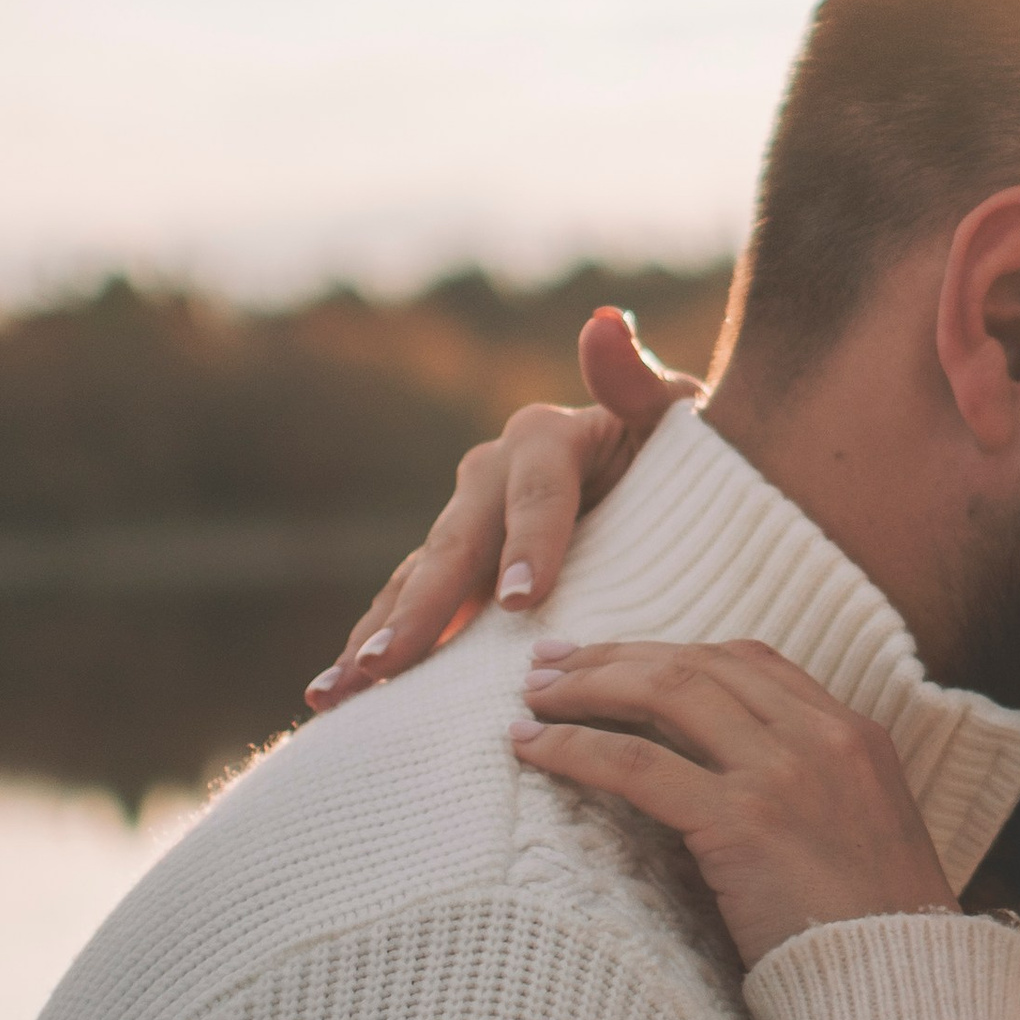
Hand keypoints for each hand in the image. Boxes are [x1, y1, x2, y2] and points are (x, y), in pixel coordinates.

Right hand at [305, 310, 698, 709]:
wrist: (664, 486)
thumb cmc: (683, 456)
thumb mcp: (672, 414)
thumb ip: (636, 379)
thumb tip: (603, 321)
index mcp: (545, 437)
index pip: (537, 491)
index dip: (529, 542)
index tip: (520, 601)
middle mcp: (490, 475)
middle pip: (456, 545)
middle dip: (422, 609)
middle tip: (390, 666)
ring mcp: (464, 523)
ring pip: (414, 582)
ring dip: (374, 638)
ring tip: (336, 693)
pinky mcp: (454, 570)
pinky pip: (408, 609)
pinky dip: (376, 650)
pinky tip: (337, 699)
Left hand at [509, 637, 957, 968]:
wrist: (902, 988)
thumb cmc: (877, 933)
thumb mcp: (862, 835)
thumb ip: (811, 792)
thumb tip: (727, 786)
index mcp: (854, 733)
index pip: (750, 661)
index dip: (672, 651)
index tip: (616, 658)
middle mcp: (820, 737)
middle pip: (698, 664)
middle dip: (615, 656)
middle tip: (550, 662)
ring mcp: (782, 775)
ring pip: (664, 693)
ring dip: (587, 686)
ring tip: (533, 694)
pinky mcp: (741, 822)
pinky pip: (637, 764)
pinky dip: (575, 747)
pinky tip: (532, 747)